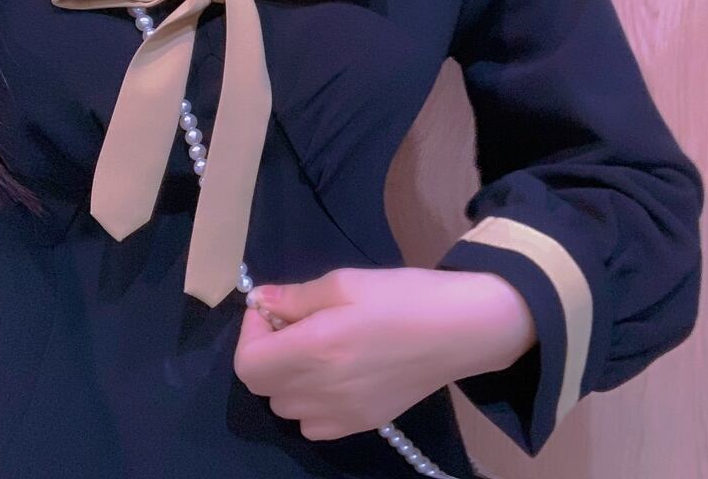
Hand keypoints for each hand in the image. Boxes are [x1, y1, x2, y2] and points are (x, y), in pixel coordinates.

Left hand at [232, 266, 536, 440]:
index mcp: (315, 350)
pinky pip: (312, 425)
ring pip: (285, 406)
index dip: (250, 333)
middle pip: (262, 386)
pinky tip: (333, 375)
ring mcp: (342, 415)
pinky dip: (309, 402)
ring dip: (286, 376)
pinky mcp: (362, 425)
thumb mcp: (346, 281)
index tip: (272, 309)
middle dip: (265, 351)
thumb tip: (260, 301)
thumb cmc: (403, 296)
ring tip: (315, 347)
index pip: (247, 363)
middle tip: (293, 322)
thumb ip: (297, 296)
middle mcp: (321, 391)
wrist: (460, 330)